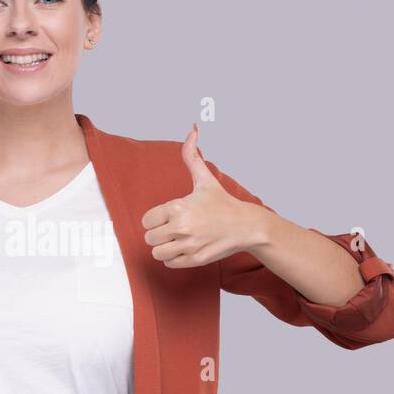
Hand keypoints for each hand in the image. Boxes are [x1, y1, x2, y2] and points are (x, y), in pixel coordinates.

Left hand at [141, 124, 268, 267]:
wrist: (246, 226)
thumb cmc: (223, 203)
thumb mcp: (205, 179)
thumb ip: (191, 156)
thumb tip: (192, 130)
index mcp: (179, 207)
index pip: (147, 220)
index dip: (154, 219)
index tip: (166, 217)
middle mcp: (182, 227)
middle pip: (149, 237)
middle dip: (158, 233)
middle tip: (171, 229)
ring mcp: (189, 245)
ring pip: (157, 252)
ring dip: (164, 247)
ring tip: (175, 240)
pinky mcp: (195, 259)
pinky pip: (169, 263)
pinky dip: (173, 258)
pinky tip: (184, 248)